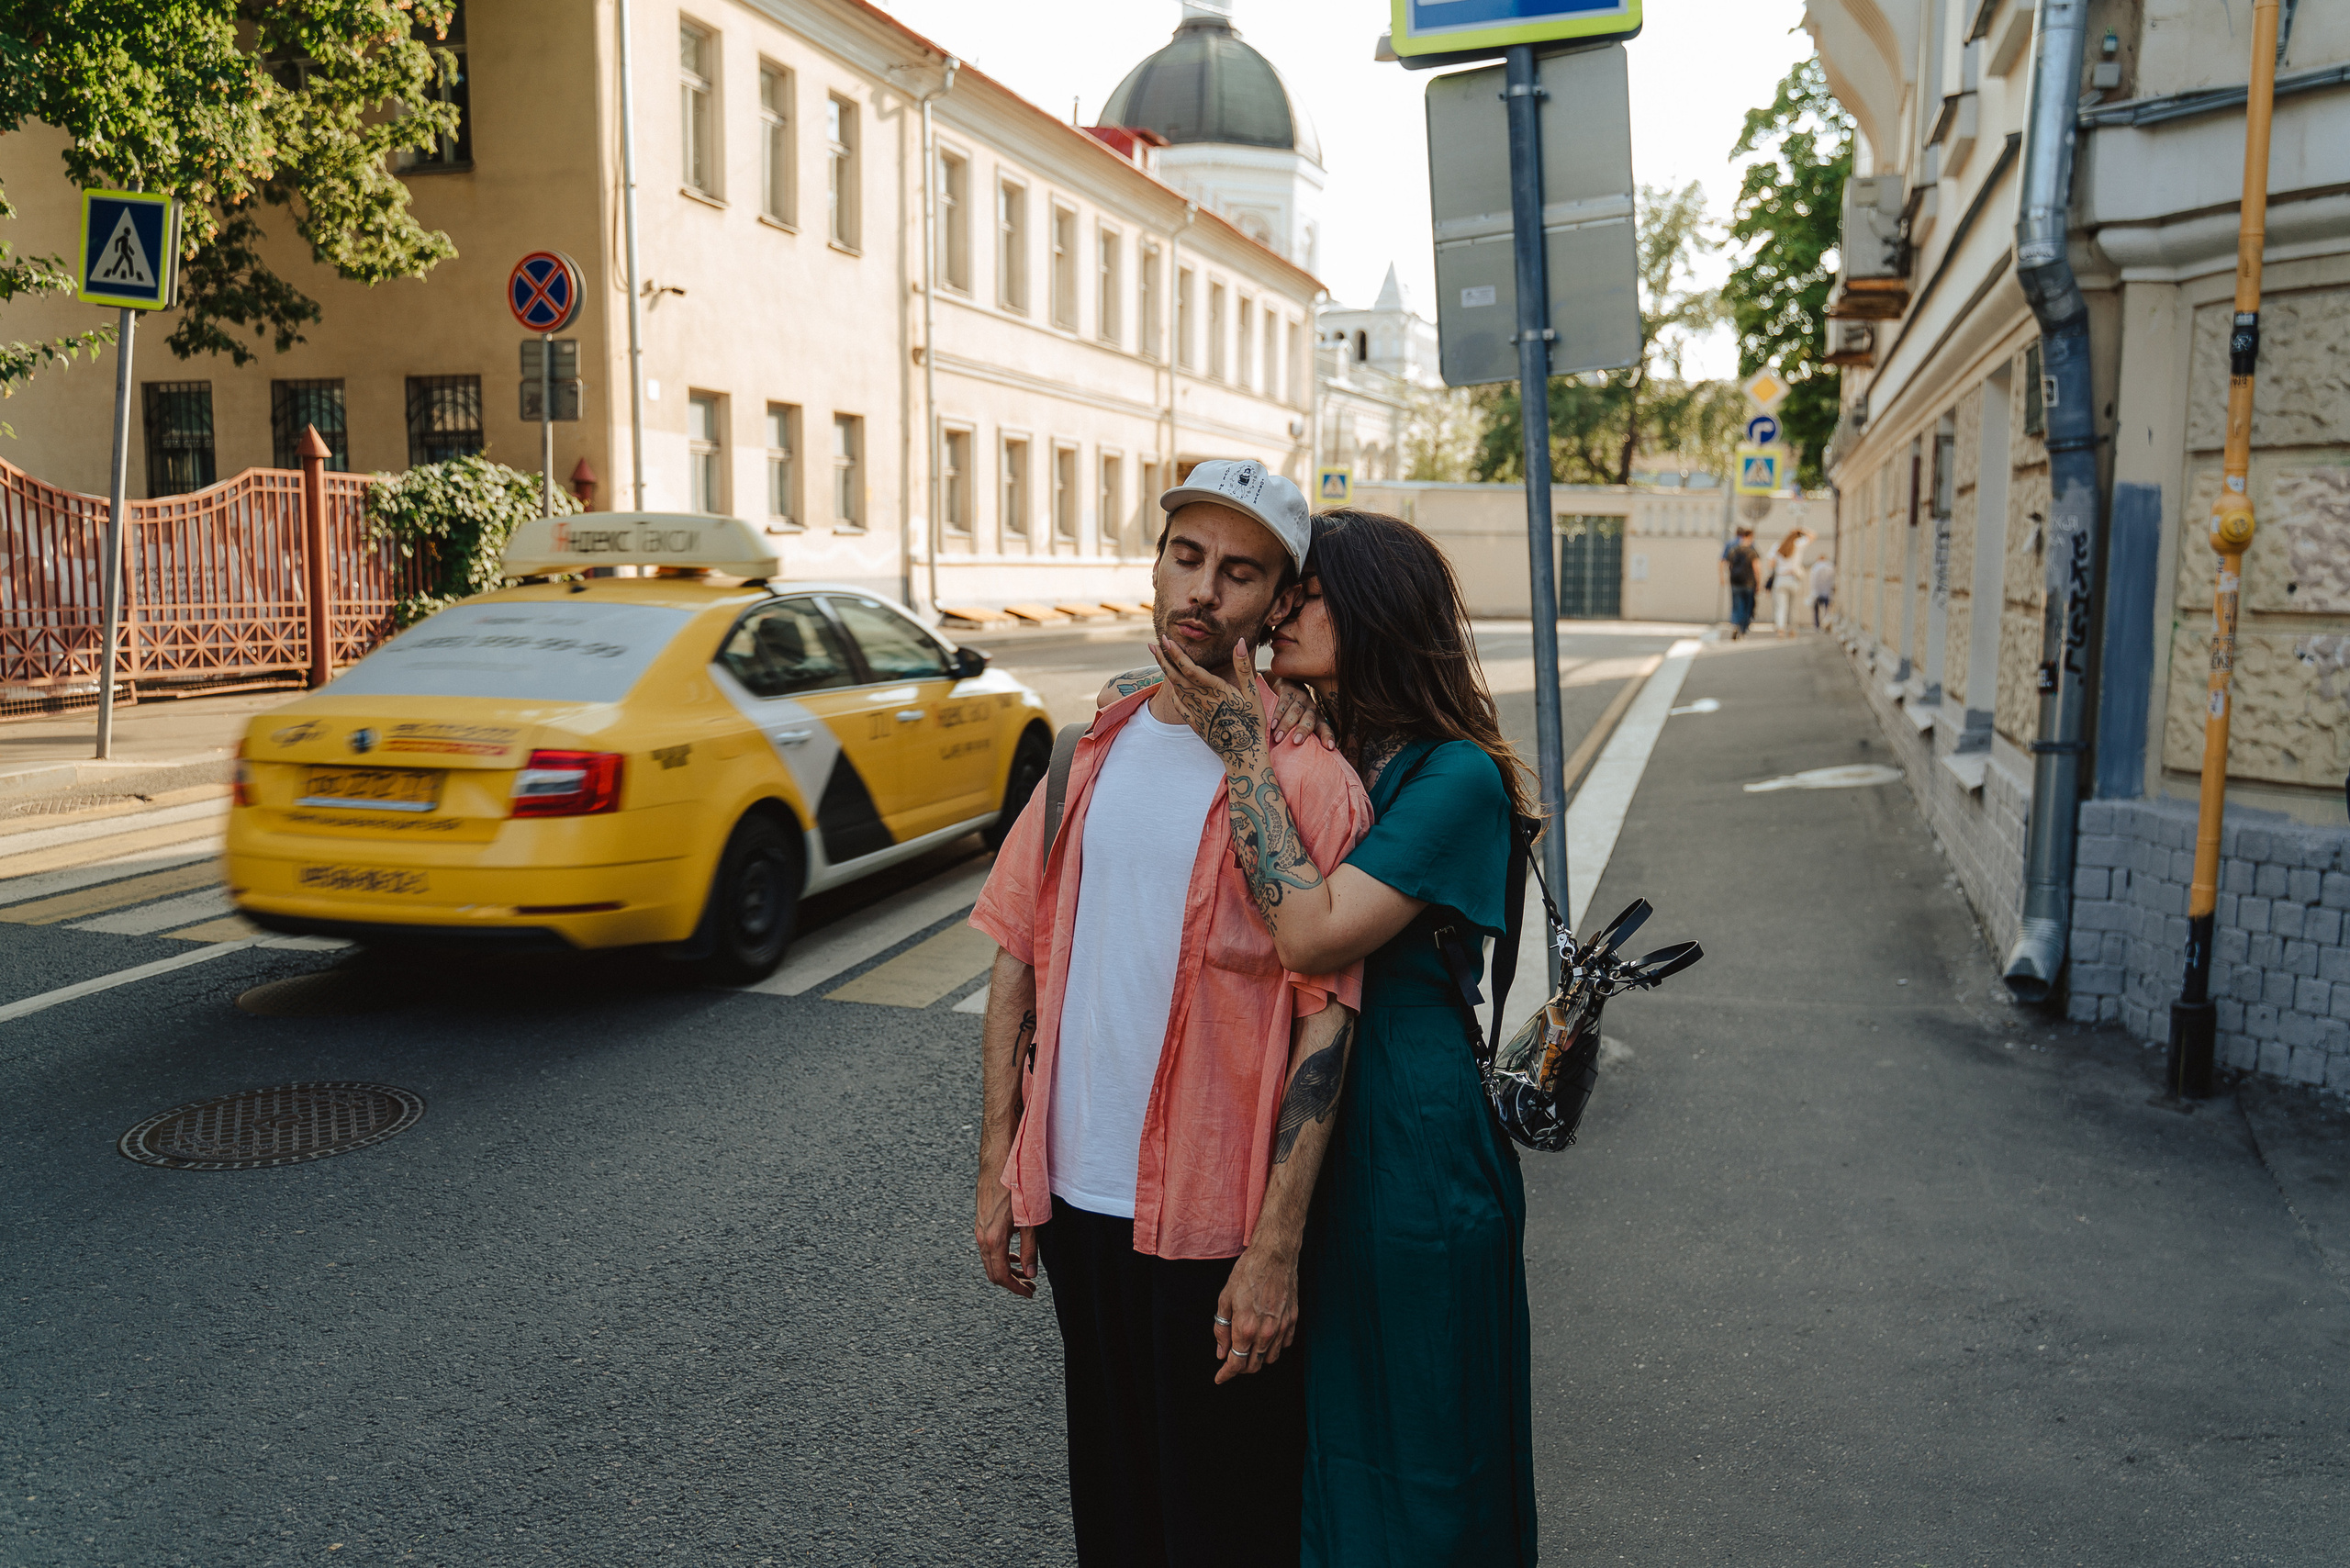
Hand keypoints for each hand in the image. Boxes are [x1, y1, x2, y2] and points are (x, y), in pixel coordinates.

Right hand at [975, 1170, 1038, 1298]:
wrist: (999, 1162)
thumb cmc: (1017, 1187)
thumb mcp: (1030, 1221)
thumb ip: (1030, 1249)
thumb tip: (1030, 1273)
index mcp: (994, 1240)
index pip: (1001, 1276)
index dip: (1016, 1288)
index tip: (1029, 1292)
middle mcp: (982, 1237)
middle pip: (993, 1272)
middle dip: (1011, 1282)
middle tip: (1029, 1286)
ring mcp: (979, 1228)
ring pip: (989, 1260)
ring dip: (1006, 1270)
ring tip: (1024, 1273)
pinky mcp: (981, 1221)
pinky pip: (988, 1247)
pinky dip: (1001, 1256)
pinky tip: (1014, 1253)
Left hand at [1148, 634, 1270, 768]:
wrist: (1244, 754)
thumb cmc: (1252, 723)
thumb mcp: (1252, 694)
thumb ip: (1243, 667)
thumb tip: (1239, 641)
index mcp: (1215, 690)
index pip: (1190, 668)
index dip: (1176, 653)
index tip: (1166, 640)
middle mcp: (1202, 700)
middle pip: (1177, 677)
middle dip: (1164, 659)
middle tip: (1153, 645)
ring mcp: (1196, 713)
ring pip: (1176, 689)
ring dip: (1166, 673)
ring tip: (1158, 659)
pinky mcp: (1195, 724)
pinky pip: (1180, 706)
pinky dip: (1172, 693)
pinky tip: (1170, 686)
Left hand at [1212, 1239, 1299, 1384]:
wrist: (1275, 1255)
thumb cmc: (1247, 1273)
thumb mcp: (1225, 1298)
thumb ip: (1222, 1329)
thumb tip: (1221, 1352)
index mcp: (1245, 1328)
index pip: (1236, 1363)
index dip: (1226, 1374)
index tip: (1220, 1378)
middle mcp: (1266, 1332)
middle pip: (1253, 1366)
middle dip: (1240, 1368)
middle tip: (1231, 1359)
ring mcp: (1282, 1328)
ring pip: (1270, 1359)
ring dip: (1257, 1359)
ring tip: (1248, 1347)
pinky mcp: (1293, 1321)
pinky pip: (1284, 1345)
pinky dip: (1273, 1347)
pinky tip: (1264, 1336)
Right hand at [1267, 678, 1335, 749]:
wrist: (1286, 682)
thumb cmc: (1293, 711)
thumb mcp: (1300, 722)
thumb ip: (1302, 738)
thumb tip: (1299, 766)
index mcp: (1317, 718)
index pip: (1324, 728)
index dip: (1328, 736)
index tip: (1331, 747)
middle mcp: (1311, 708)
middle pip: (1310, 719)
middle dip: (1303, 730)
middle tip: (1296, 742)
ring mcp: (1300, 698)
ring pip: (1296, 711)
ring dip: (1287, 724)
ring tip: (1278, 738)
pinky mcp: (1289, 690)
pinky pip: (1284, 703)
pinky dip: (1278, 714)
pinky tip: (1272, 724)